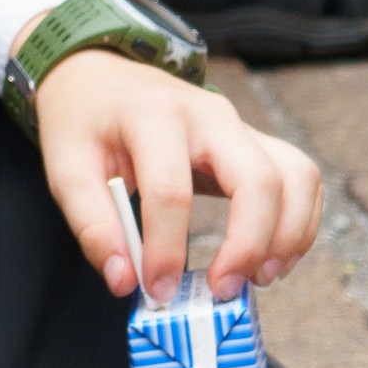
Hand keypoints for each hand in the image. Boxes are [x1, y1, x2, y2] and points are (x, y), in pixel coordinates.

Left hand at [29, 43, 325, 305]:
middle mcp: (210, 114)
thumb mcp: (66, 169)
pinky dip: (300, 222)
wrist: (103, 77)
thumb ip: (93, 227)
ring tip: (259, 278)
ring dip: (288, 235)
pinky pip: (301, 178)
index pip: (172, 189)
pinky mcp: (256, 142)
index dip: (167, 248)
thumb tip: (126, 281)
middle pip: (257, 180)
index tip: (157, 289)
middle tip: (223, 290)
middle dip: (249, 244)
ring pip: (295, 176)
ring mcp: (241, 125)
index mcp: (154, 116)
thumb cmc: (84, 124)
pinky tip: (273, 257)